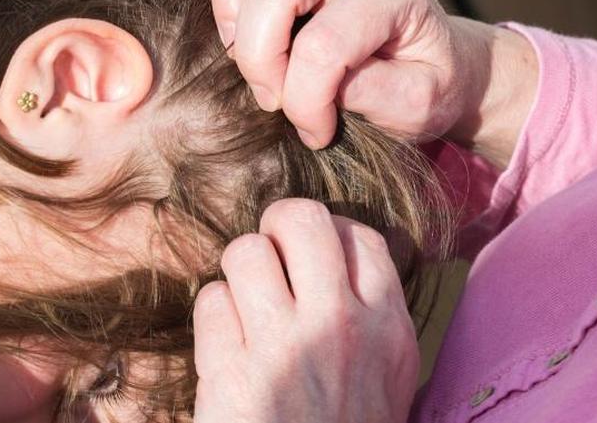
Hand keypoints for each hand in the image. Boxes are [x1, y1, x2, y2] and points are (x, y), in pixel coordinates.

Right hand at [183, 0, 535, 166]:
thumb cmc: (423, 81)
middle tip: (273, 98)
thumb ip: (379, 96)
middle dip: (259, 56)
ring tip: (245, 52)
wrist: (437, 56)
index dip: (305, 102)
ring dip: (229, 6)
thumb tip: (324, 89)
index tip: (316, 132)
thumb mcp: (421, 105)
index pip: (324, 45)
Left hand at [193, 199, 418, 422]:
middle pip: (299, 217)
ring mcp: (284, 346)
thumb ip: (371, 316)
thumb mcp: (386, 378)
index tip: (308, 259)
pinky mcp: (232, 371)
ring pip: (244, 251)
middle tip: (269, 260)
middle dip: (275, 228)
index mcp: (387, 329)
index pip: (358, 234)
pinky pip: (210, 301)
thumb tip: (345, 253)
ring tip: (245, 310)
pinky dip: (212, 321)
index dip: (326, 234)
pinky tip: (226, 352)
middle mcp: (339, 326)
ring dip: (237, 276)